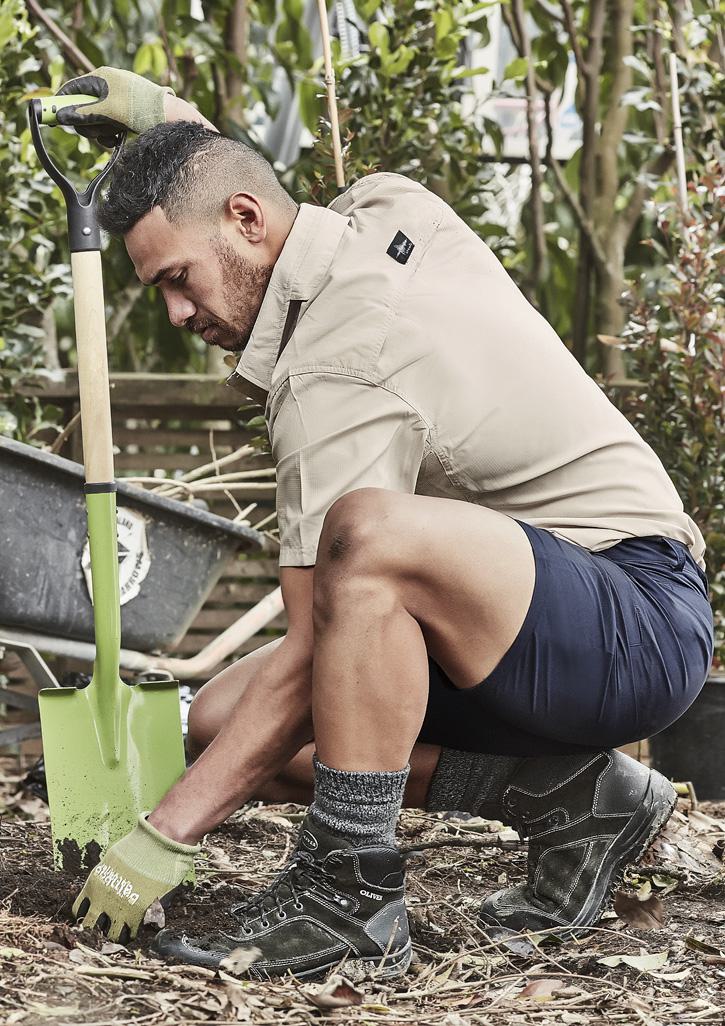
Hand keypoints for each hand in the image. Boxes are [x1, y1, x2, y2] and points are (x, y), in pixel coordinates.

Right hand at [56, 66, 173, 139]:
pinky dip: (110, 134)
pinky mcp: (125, 113)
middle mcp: (108, 86)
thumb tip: (62, 117)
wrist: (169, 117)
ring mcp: (116, 100)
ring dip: (100, 132)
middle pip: (82, 107)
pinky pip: (108, 125)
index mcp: (101, 77)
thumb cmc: (139, 108)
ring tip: (113, 135)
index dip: (62, 103)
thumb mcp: (108, 111)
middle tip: (95, 132)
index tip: (53, 118)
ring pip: (95, 119)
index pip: (73, 88)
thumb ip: (84, 114)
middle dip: (88, 123)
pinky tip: (118, 139)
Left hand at [72, 813, 199, 941]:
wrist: (159, 843)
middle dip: (97, 930)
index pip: (78, 910)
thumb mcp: (112, 861)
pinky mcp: (139, 913)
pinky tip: (137, 927)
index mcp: (94, 885)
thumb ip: (105, 879)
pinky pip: (131, 933)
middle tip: (107, 927)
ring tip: (123, 930)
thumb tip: (105, 890)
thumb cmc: (139, 846)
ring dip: (116, 933)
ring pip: (111, 935)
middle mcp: (103, 899)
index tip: (95, 915)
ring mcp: (120, 908)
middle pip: (91, 928)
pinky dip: (133, 933)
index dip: (87, 914)